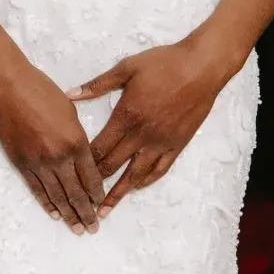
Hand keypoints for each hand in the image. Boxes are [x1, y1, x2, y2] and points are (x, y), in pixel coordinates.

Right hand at [0, 54, 108, 233]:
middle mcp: (60, 157)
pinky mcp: (22, 164)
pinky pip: (37, 189)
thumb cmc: (42, 92)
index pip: (91, 176)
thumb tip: (82, 156)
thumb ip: (78, 137)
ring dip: (69, 214)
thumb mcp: (70, 112)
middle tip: (93, 228)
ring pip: (57, 196)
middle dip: (86, 212)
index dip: (97, 194)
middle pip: (76, 192)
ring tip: (77, 229)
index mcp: (76, 142)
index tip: (102, 205)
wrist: (9, 88)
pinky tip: (55, 214)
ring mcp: (39, 163)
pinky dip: (47, 203)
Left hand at [72, 35, 236, 207]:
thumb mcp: (126, 68)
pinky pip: (160, 169)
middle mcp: (142, 134)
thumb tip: (71, 94)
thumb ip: (98, 84)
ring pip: (136, 174)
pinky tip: (137, 188)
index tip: (71, 175)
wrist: (202, 67)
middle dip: (95, 185)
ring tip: (105, 210)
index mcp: (126, 116)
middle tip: (82, 202)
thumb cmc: (164, 63)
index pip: (99, 147)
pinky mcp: (178, 144)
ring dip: (119, 193)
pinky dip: (146, 181)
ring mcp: (162, 142)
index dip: (84, 164)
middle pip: (113, 165)